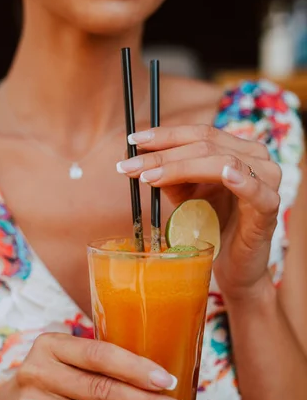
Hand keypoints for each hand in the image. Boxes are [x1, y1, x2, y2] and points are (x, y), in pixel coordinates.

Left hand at [117, 125, 280, 299]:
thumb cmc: (214, 227)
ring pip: (223, 162)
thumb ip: (168, 176)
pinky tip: (226, 174)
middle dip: (163, 155)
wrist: (236, 266)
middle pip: (206, 145)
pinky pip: (258, 191)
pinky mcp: (270, 208)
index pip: (199, 134)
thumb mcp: (186, 196)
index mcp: (236, 149)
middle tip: (130, 166)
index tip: (132, 141)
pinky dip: (242, 181)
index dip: (165, 135)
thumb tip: (134, 158)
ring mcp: (266, 180)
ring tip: (150, 176)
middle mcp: (254, 157)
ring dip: (182, 167)